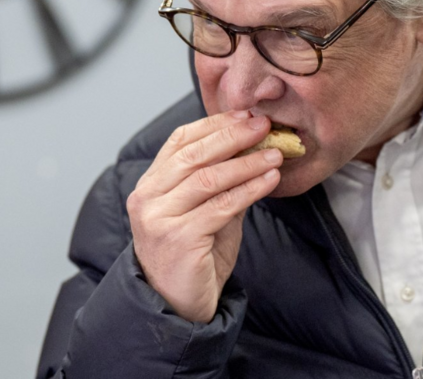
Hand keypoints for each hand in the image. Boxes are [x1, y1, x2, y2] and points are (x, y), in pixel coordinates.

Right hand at [127, 110, 281, 322]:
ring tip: (274, 154)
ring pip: (208, 178)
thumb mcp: (206, 212)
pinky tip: (270, 181)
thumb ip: (221, 183)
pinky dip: (249, 189)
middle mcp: (148, 198)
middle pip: (194, 154)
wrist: (178, 306)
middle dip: (233, 136)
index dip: (215, 124)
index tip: (246, 115)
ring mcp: (160, 218)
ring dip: (247, 163)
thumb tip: (255, 149)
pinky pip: (221, 206)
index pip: (180, 140)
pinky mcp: (179, 238)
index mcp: (150, 185)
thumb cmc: (194, 257)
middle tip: (264, 126)